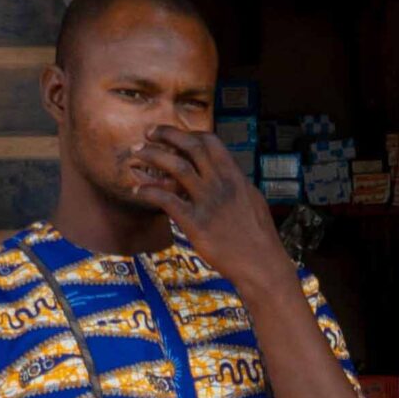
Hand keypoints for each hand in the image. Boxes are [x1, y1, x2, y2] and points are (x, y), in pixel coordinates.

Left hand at [127, 126, 290, 289]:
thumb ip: (235, 185)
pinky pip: (166, 199)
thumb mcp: (253, 201)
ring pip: (176, 166)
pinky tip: (137, 191)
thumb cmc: (260, 237)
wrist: (262, 265)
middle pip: (190, 146)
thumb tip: (224, 174)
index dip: (189, 134)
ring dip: (152, 154)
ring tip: (137, 153)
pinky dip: (148, 191)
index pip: (210, 142)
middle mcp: (221, 184)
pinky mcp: (196, 223)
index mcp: (236, 177)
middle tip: (148, 132)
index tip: (174, 134)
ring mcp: (208, 202)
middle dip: (166, 134)